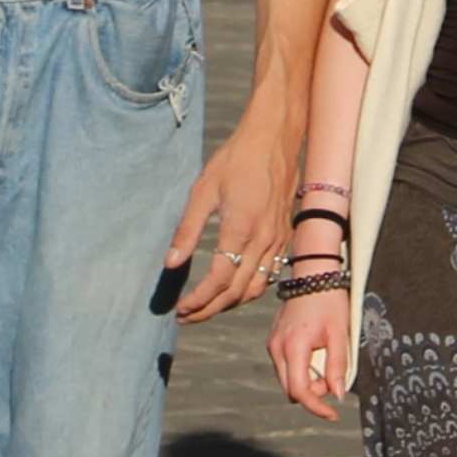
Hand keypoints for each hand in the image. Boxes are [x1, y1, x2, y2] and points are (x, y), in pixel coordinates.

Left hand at [163, 119, 293, 323]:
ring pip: (256, 288)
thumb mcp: (203, 190)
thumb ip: (187, 230)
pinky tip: (232, 288)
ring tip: (206, 308)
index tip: (179, 309)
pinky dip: (249, 289)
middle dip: (210, 309)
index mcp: (241, 228)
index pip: (219, 280)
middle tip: (186, 317)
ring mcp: (278, 240)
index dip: (198, 300)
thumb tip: (170, 263)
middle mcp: (263, 240)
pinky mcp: (285, 236)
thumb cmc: (235, 160)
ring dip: (230, 304)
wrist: (275, 139)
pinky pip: (269, 275)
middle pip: (237, 292)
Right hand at [267, 284, 357, 419]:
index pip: (299, 391)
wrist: (313, 275)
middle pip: (291, 390)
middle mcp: (276, 348)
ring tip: (326, 362)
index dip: (317, 407)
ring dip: (307, 381)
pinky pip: (286, 367)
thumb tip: (338, 395)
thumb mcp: (340, 334)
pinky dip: (301, 370)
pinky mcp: (274, 341)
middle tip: (333, 378)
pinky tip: (316, 355)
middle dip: (313, 394)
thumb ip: (338, 366)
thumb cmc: (329, 302)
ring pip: (287, 379)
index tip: (334, 413)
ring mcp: (272, 344)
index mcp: (292, 347)